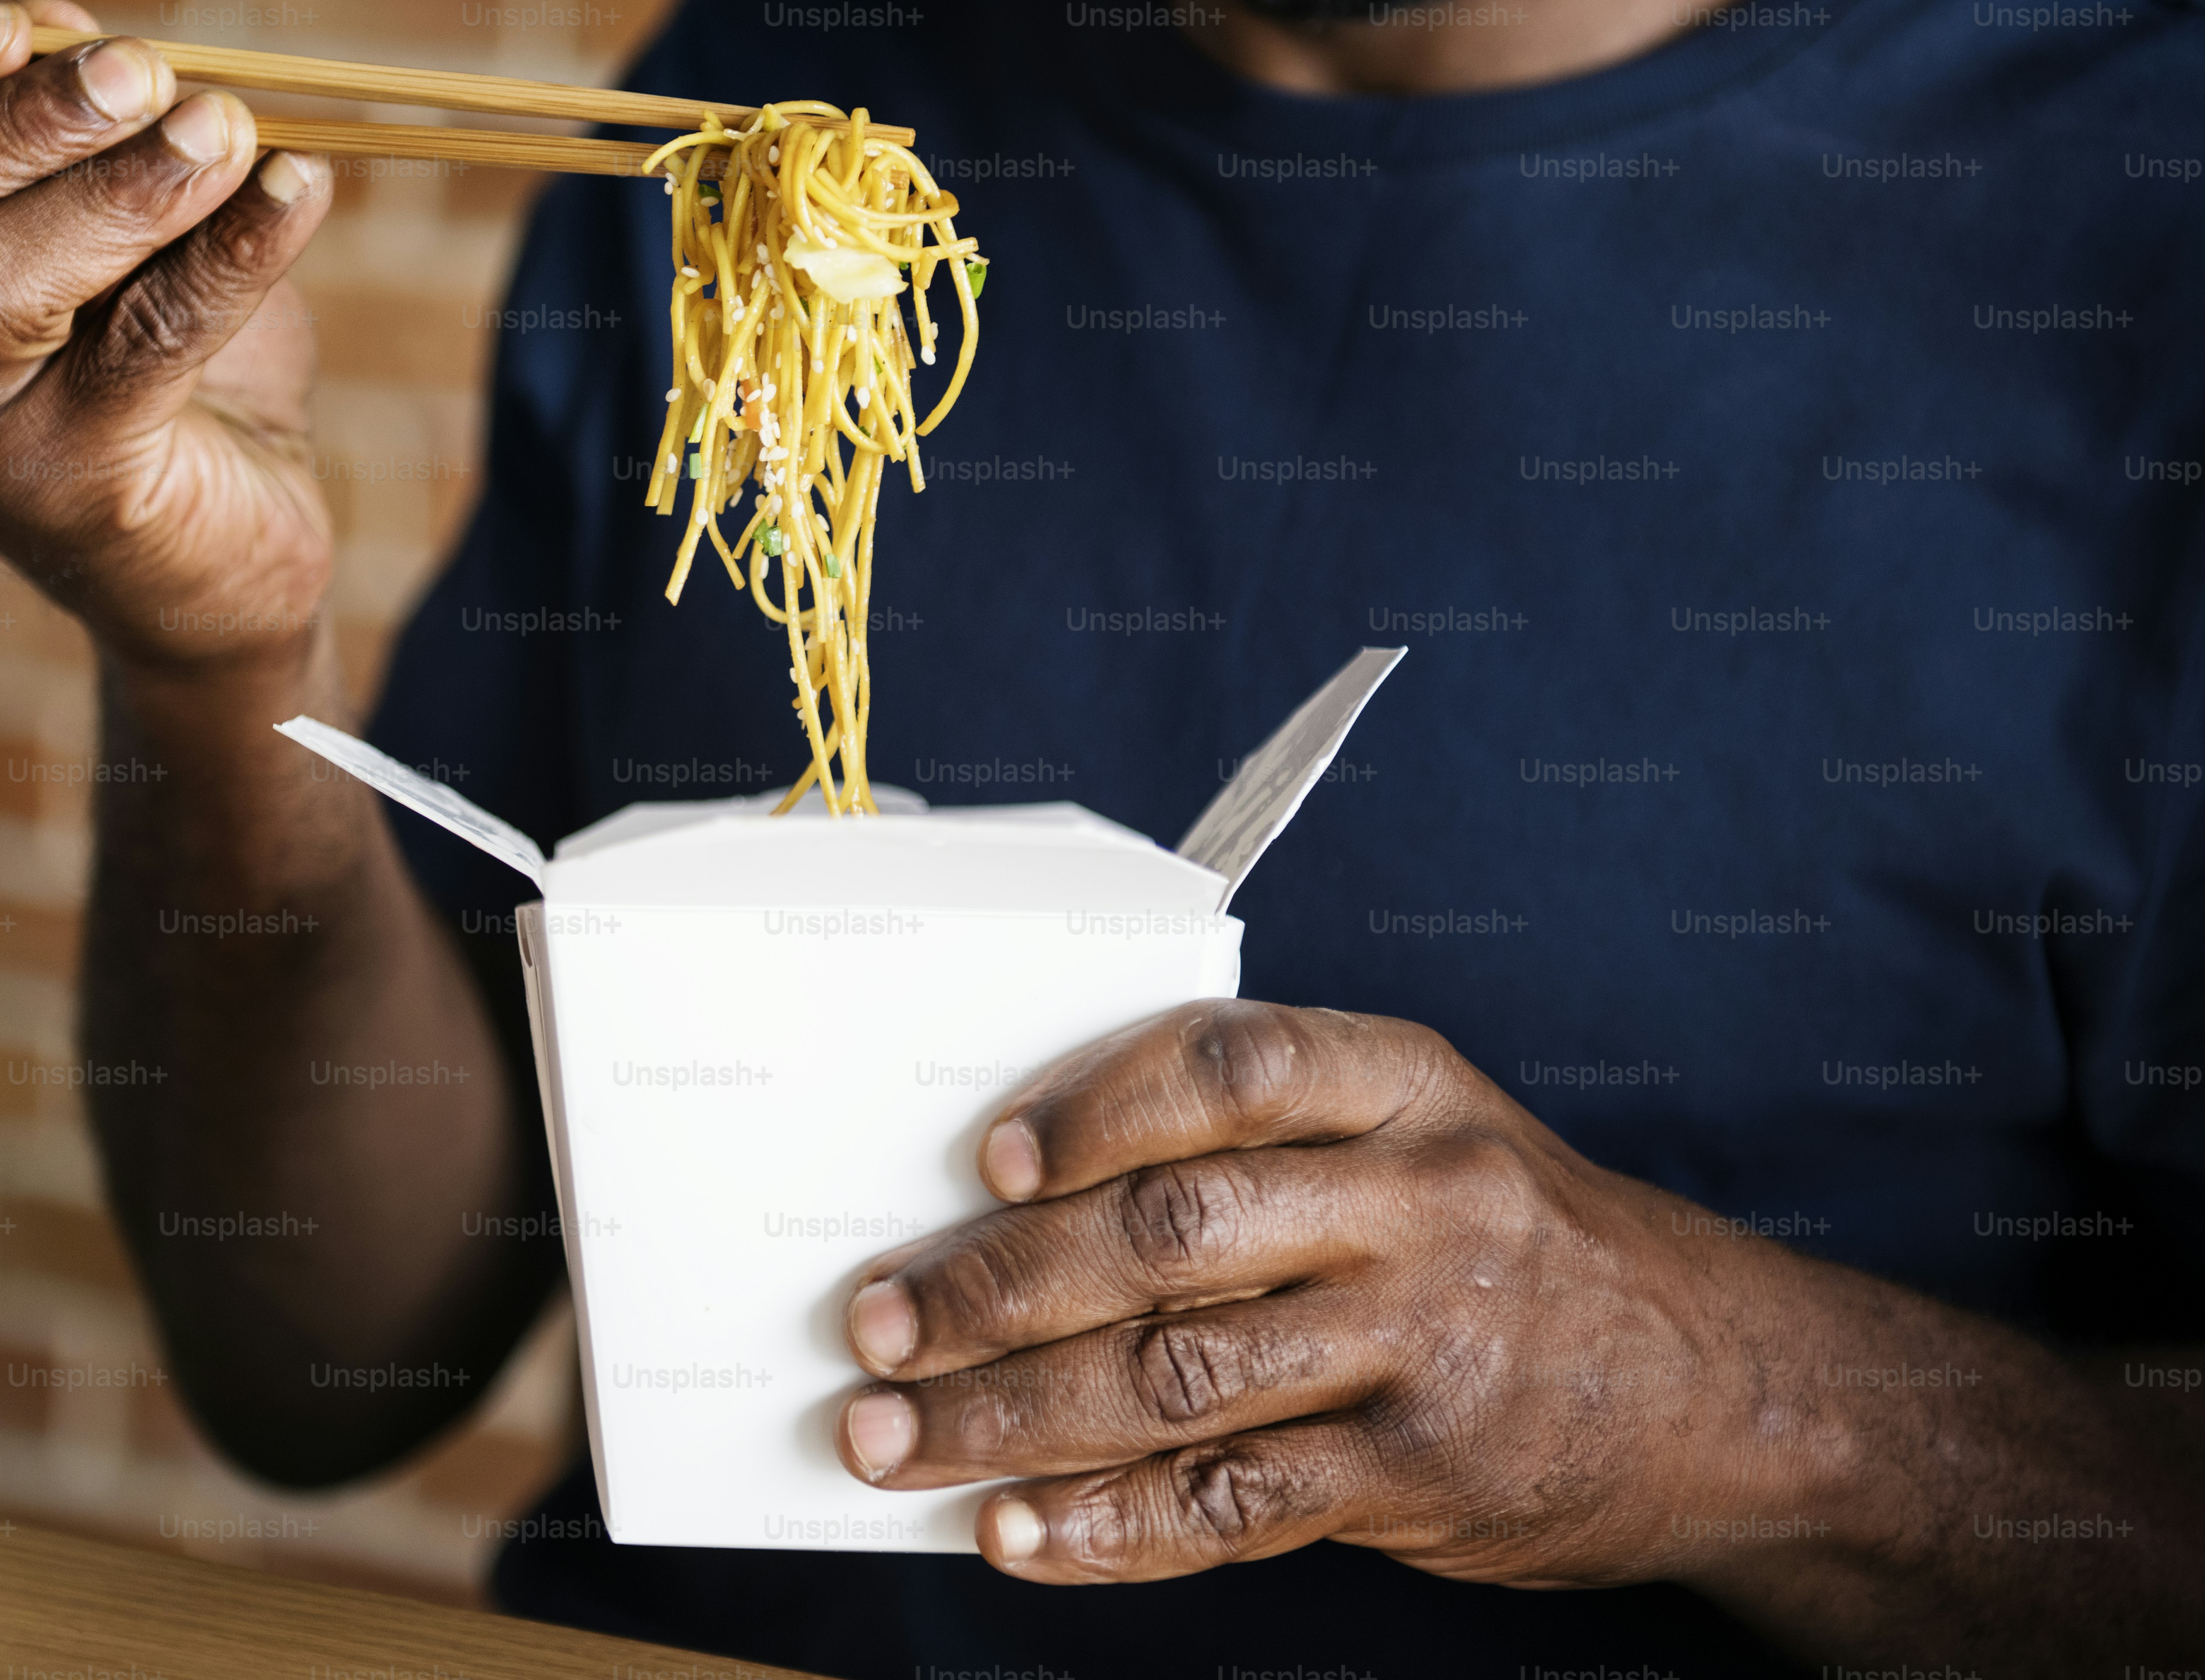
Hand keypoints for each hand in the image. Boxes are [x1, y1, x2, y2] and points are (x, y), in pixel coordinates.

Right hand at [0, 0, 337, 672]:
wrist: (222, 553)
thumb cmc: (155, 359)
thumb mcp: (112, 221)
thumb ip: (75, 127)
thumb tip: (69, 30)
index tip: (10, 19)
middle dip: (14, 123)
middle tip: (144, 70)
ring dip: (112, 190)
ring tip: (225, 129)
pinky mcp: (62, 496)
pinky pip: (140, 350)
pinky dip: (229, 255)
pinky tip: (298, 189)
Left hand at [833, 998, 1811, 1587]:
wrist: (1725, 1387)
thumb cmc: (1517, 1238)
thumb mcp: (1424, 1135)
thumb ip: (1264, 1140)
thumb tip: (1026, 1196)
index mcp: (1405, 1086)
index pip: (1228, 1066)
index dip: (1091, 1107)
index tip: (982, 1164)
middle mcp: (1417, 1203)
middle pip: (1169, 1233)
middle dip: (996, 1285)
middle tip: (875, 1322)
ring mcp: (1423, 1343)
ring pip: (1176, 1377)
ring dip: (1011, 1416)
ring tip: (893, 1438)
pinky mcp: (1422, 1474)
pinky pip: (1235, 1503)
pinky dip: (1109, 1525)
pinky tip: (1015, 1533)